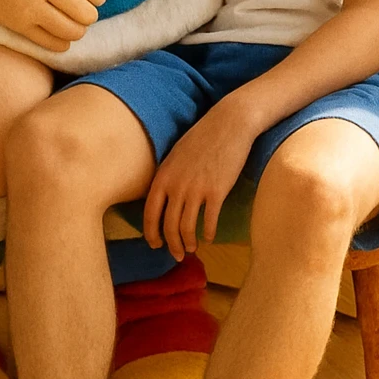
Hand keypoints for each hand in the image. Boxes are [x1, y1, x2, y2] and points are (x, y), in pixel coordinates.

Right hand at [0, 0, 105, 52]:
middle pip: (85, 13)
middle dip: (90, 15)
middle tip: (83, 11)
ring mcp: (29, 6)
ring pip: (70, 30)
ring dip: (78, 30)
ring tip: (74, 24)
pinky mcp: (18, 23)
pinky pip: (49, 42)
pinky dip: (62, 43)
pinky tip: (62, 36)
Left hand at [143, 100, 253, 261]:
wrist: (229, 124)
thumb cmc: (203, 137)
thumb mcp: (176, 155)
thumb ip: (168, 176)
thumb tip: (164, 198)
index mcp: (163, 176)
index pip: (150, 213)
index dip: (151, 233)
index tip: (155, 244)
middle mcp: (177, 185)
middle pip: (168, 226)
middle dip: (172, 245)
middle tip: (177, 254)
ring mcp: (197, 189)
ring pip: (187, 228)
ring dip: (189, 243)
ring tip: (193, 248)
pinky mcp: (217, 192)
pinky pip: (209, 221)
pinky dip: (208, 233)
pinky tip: (210, 237)